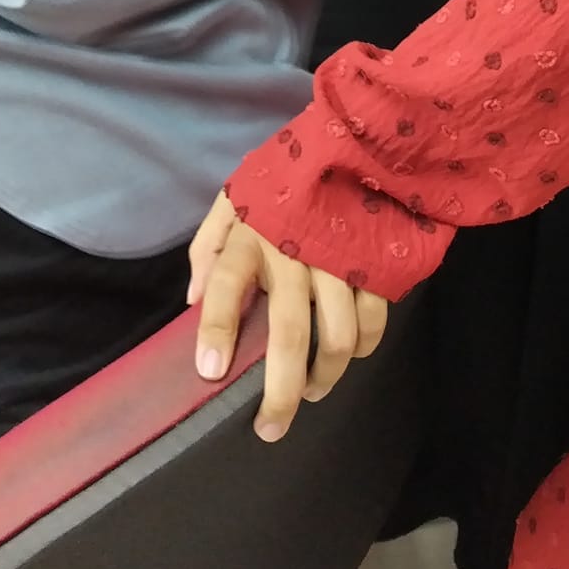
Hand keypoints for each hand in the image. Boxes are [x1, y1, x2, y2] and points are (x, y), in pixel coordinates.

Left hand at [189, 193, 387, 442]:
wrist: (358, 139)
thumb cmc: (286, 177)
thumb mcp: (236, 196)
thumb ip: (208, 244)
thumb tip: (192, 299)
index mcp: (253, 234)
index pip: (226, 285)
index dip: (217, 331)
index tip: (210, 372)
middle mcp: (296, 252)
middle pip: (288, 335)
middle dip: (280, 393)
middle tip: (270, 429)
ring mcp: (341, 261)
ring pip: (337, 339)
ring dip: (325, 377)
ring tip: (312, 393)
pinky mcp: (376, 264)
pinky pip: (373, 322)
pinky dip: (363, 348)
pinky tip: (351, 354)